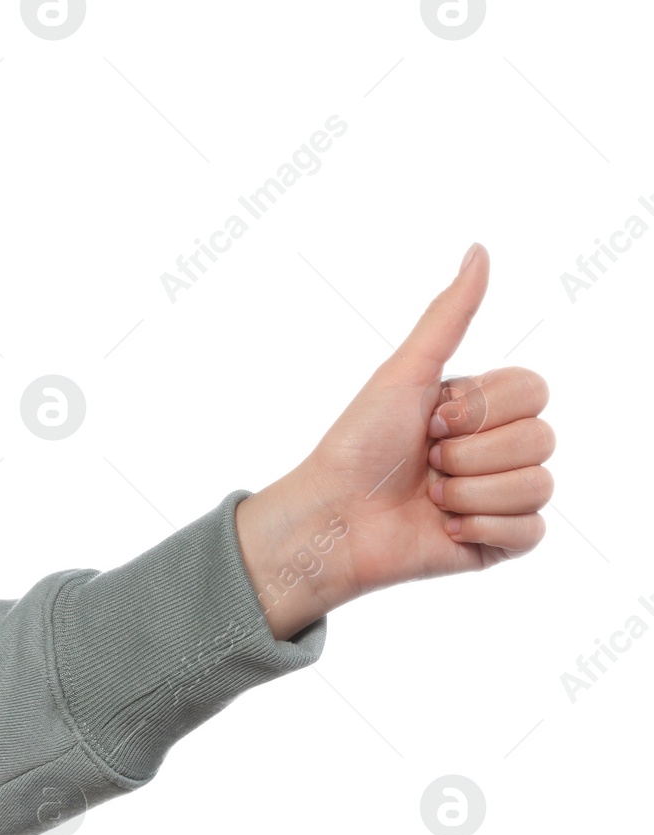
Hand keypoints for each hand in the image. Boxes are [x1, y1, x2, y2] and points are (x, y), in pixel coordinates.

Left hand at [235, 243, 554, 640]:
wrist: (333, 516)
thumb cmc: (360, 445)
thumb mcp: (405, 372)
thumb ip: (448, 316)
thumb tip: (479, 250)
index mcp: (483, 408)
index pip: (534, 390)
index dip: (480, 407)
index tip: (429, 419)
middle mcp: (499, 450)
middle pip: (542, 437)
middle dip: (471, 450)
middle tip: (427, 460)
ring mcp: (502, 498)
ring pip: (538, 483)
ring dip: (470, 491)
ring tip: (429, 496)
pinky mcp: (500, 544)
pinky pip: (531, 529)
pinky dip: (480, 526)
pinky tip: (441, 528)